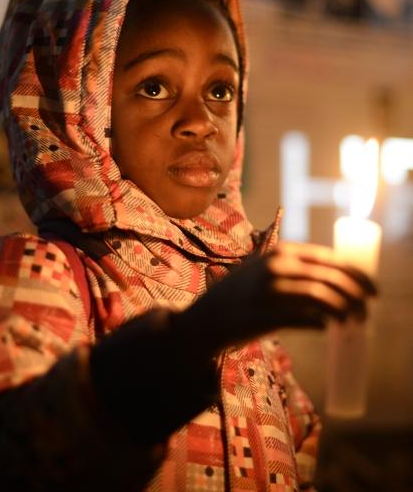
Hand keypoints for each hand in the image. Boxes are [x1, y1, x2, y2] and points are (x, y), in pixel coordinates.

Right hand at [176, 242, 376, 355]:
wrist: (206, 317)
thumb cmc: (238, 296)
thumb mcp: (263, 269)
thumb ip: (292, 267)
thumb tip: (334, 279)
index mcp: (280, 252)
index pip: (329, 258)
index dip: (357, 274)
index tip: (372, 289)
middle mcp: (276, 266)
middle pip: (331, 277)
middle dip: (357, 295)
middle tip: (366, 311)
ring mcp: (270, 290)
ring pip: (323, 297)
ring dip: (345, 311)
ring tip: (351, 322)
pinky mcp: (266, 315)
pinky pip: (305, 318)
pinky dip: (322, 323)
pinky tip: (327, 327)